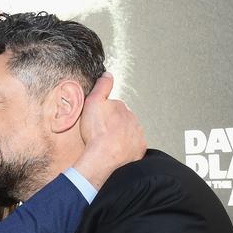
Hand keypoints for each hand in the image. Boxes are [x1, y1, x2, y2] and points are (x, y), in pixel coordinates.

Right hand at [73, 72, 146, 189]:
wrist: (103, 157)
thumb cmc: (96, 133)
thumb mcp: (93, 102)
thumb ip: (102, 86)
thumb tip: (108, 74)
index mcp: (122, 107)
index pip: (114, 107)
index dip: (104, 114)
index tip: (97, 122)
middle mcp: (133, 119)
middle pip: (122, 120)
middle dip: (114, 125)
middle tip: (101, 133)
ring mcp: (138, 134)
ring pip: (128, 133)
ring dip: (120, 136)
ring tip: (107, 143)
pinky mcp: (139, 149)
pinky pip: (133, 146)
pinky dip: (126, 148)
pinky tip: (116, 151)